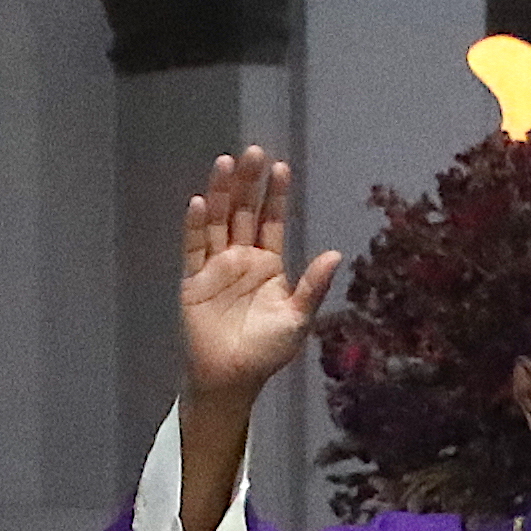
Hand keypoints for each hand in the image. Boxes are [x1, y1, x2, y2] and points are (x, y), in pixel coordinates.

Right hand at [178, 151, 343, 410]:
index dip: (276, 195)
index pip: (272, 221)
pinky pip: (194, 248)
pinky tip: (200, 204)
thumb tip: (336, 253)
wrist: (230, 379)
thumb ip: (313, 286)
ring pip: (218, 221)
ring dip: (221, 194)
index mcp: (268, 265)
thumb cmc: (266, 352)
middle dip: (248, 183)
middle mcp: (241, 259)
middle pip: (243, 212)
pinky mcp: (194, 280)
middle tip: (254, 151)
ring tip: (225, 163)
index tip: (281, 168)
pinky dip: (196, 226)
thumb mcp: (298, 319)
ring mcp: (215, 267)